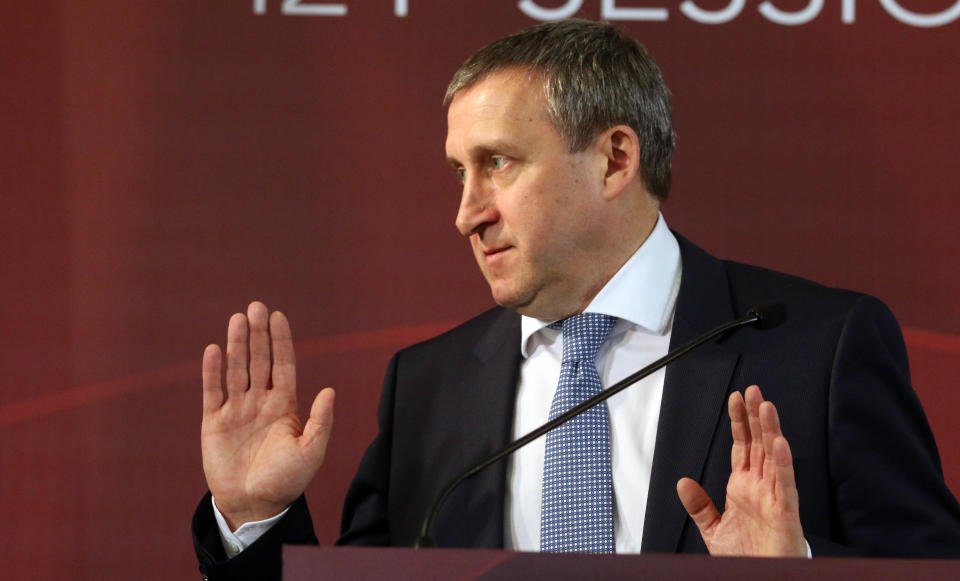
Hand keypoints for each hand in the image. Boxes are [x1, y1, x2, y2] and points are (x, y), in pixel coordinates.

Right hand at [201, 301, 333, 529]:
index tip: (278, 316)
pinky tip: (213, 349)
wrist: (255, 505)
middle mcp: (261, 402)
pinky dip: (212, 371)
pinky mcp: (215, 423)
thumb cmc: (287, 480)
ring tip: (237, 319)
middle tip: (255, 306)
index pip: (283, 365)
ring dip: (237, 345)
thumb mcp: (311, 451)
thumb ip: (320, 421)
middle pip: (259, 361)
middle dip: (258, 334)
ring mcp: (237, 410)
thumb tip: (329, 390)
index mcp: (285, 405)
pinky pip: (213, 392)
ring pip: (236, 370)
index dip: (281, 341)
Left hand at [676, 385, 805, 555]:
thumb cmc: (745, 557)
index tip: (737, 398)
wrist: (758, 578)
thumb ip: (699, 505)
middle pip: (759, 444)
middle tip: (753, 390)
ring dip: (770, 431)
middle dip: (756, 416)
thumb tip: (682, 483)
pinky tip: (779, 443)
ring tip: (766, 405)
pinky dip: (782, 464)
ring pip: (774, 457)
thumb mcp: (713, 529)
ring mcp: (774, 498)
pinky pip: (785, 485)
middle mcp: (761, 488)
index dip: (740, 422)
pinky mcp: (785, 513)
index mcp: (744, 488)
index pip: (743, 447)